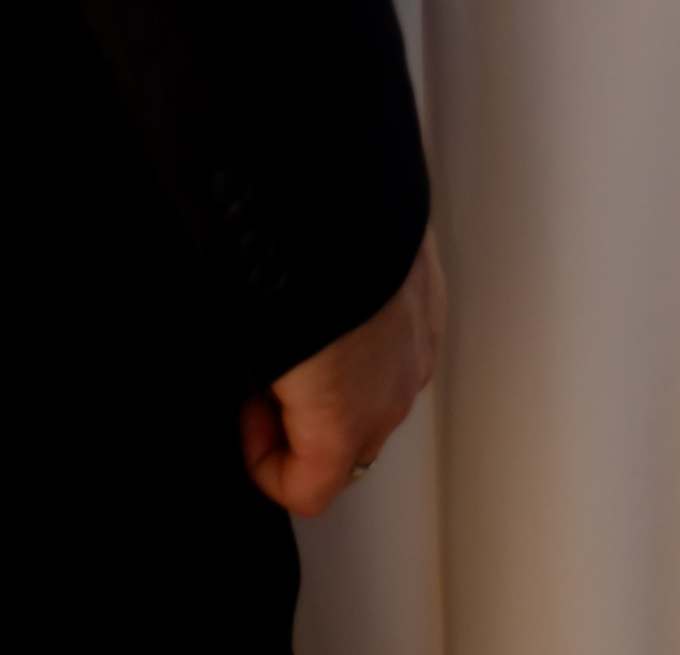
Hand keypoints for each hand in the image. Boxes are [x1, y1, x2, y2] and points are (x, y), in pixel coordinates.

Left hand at [239, 231, 443, 515]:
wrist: (336, 187)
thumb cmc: (291, 264)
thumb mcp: (248, 340)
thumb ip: (258, 382)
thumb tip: (249, 380)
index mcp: (341, 420)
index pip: (309, 491)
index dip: (266, 464)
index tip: (249, 417)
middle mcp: (388, 397)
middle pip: (349, 446)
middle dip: (308, 422)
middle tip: (274, 374)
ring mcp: (417, 349)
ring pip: (379, 394)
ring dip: (344, 380)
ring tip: (308, 329)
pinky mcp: (431, 303)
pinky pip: (401, 345)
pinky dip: (373, 337)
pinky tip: (343, 295)